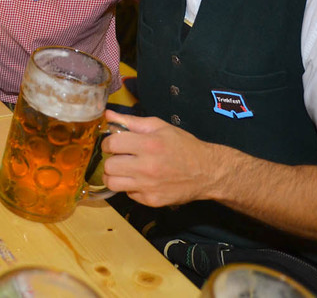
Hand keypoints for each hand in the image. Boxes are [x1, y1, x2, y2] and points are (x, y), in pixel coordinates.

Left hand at [100, 109, 220, 207]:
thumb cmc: (183, 145)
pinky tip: (142, 180)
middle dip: (111, 160)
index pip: (112, 144)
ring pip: (113, 184)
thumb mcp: (160, 127)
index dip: (108, 142)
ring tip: (125, 170)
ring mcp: (149, 187)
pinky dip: (131, 187)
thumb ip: (132, 122)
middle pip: (109, 166)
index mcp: (149, 145)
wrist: (207, 172)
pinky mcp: (152, 201)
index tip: (114, 144)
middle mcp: (147, 167)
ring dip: (115, 176)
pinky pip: (128, 194)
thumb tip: (108, 116)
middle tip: (120, 157)